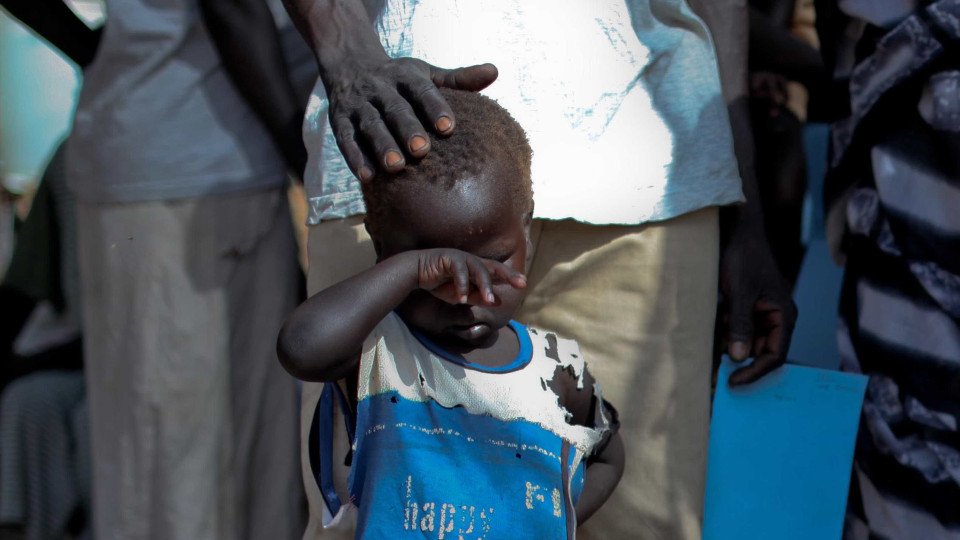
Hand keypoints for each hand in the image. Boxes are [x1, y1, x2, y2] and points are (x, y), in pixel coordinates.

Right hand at [324, 55, 497, 180]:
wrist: (350, 64)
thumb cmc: (400, 79)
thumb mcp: (427, 74)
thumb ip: (459, 78)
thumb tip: (494, 72)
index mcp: (405, 76)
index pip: (421, 90)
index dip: (434, 107)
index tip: (448, 127)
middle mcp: (380, 88)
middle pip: (394, 109)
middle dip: (407, 128)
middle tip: (421, 150)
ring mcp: (359, 105)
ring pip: (370, 125)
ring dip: (381, 145)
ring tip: (396, 166)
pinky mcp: (340, 121)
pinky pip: (346, 139)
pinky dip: (355, 157)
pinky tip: (367, 177)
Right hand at [415, 249, 525, 305]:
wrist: (415, 272)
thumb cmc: (439, 283)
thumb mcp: (461, 295)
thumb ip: (478, 297)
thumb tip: (497, 302)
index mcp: (476, 269)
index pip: (497, 273)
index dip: (510, 277)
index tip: (524, 284)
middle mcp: (471, 261)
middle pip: (493, 266)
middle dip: (508, 275)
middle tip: (521, 284)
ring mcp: (461, 258)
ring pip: (478, 269)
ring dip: (484, 285)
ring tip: (488, 299)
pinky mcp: (448, 257)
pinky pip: (459, 271)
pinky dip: (461, 285)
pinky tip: (461, 298)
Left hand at [718, 232, 796, 385]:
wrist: (735, 231)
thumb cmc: (743, 257)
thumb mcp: (740, 292)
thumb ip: (741, 324)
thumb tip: (739, 358)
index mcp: (783, 316)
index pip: (775, 355)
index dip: (755, 372)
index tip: (733, 382)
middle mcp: (774, 319)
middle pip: (759, 353)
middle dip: (738, 365)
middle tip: (714, 380)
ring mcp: (757, 315)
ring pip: (743, 344)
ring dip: (726, 353)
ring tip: (706, 367)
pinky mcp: (742, 310)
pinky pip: (733, 332)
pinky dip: (721, 338)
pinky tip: (705, 345)